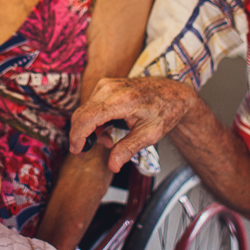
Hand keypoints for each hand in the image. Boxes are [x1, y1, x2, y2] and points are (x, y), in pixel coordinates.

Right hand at [70, 77, 197, 172]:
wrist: (172, 92)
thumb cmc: (164, 111)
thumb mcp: (150, 134)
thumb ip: (128, 149)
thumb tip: (113, 165)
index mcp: (121, 100)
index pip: (87, 118)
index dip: (77, 136)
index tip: (77, 151)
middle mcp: (110, 88)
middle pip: (81, 114)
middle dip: (82, 135)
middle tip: (91, 150)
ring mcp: (106, 84)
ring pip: (85, 111)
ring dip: (91, 128)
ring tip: (110, 138)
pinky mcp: (106, 84)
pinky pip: (91, 105)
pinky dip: (94, 119)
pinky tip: (110, 127)